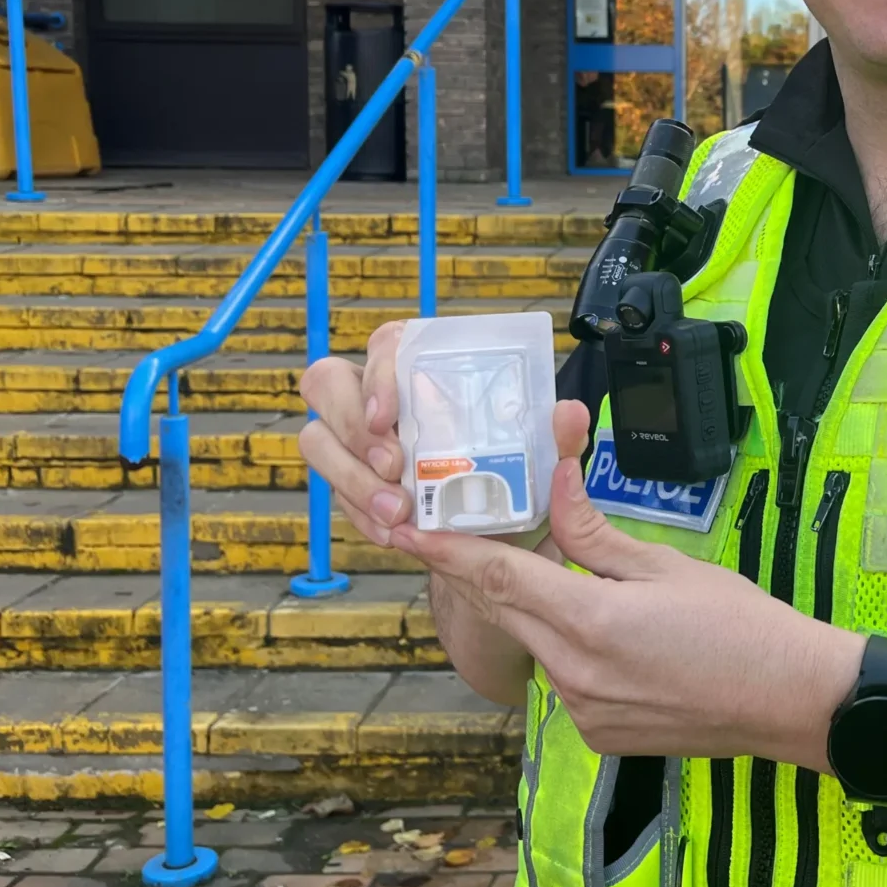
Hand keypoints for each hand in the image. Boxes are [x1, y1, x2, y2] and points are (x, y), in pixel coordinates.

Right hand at [298, 320, 588, 553]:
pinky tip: (393, 532)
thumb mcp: (545, 464)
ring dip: (352, 477)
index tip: (388, 414)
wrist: (501, 543)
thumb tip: (569, 412)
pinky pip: (334, 494)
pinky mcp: (352, 484)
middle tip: (392, 467)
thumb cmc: (519, 484)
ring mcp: (358, 442)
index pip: (387, 343)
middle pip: (327, 382)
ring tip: (398, 511)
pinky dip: (361, 515)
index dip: (378, 371)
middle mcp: (385, 399)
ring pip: (318, 439)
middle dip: (351, 426)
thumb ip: (561, 440)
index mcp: (429, 372)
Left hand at [391, 477, 865, 763]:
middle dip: (479, 574)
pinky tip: (614, 635)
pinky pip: (563, 679)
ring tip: (569, 580)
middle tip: (455, 532)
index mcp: (591, 622)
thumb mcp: (666, 565)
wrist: (789, 699)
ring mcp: (583, 711)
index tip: (403, 525)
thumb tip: (554, 480)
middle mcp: (574, 674)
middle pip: (505, 612)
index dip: (446, 550)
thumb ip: (594, 531)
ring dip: (536, 611)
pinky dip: (569, 648)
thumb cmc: (740, 625)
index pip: (498, 579)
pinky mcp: (597, 733)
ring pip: (535, 645)